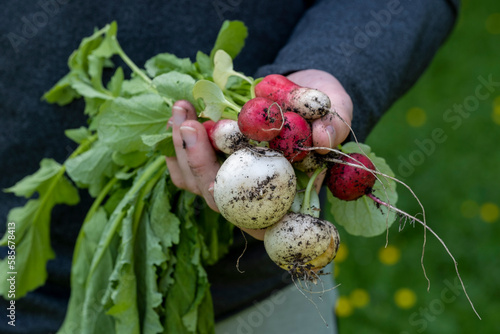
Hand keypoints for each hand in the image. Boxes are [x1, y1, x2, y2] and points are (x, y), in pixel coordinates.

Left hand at [165, 70, 352, 239]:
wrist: (305, 95)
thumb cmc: (323, 108)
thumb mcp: (336, 111)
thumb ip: (332, 127)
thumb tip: (323, 139)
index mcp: (288, 196)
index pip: (257, 218)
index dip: (233, 208)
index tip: (212, 185)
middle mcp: (256, 196)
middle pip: (217, 199)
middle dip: (198, 163)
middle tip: (190, 126)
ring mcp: (232, 182)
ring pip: (195, 182)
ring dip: (181, 148)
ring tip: (181, 108)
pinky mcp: (216, 164)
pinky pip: (185, 166)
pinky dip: (176, 142)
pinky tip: (178, 113)